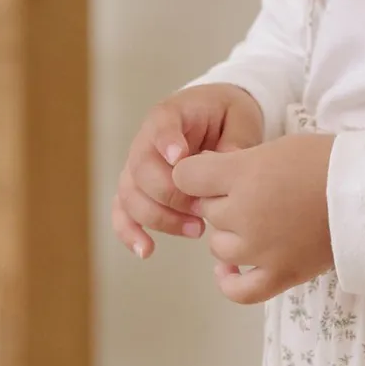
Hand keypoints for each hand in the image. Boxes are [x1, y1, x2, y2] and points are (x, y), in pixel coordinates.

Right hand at [111, 84, 264, 260]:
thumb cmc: (228, 116)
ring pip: (130, 195)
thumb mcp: (241, 118)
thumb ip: (236, 139)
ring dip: (160, 218)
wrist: (217, 119)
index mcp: (171, 115)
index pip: (161, 125)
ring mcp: (137, 168)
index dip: (166, 142)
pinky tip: (147, 250)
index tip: (180, 158)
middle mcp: (146, 141)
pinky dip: (130, 233)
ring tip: (197, 230)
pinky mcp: (138, 191)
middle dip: (171, 194)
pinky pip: (123, 212)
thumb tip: (231, 162)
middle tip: (204, 209)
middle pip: (141, 169)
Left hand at [172, 133, 335, 304]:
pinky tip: (229, 270)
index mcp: (242, 174)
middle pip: (206, 210)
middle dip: (222, 200)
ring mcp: (260, 248)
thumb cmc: (326, 161)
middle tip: (254, 192)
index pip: (186, 177)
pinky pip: (238, 290)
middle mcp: (243, 213)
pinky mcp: (280, 274)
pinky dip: (229, 281)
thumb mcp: (277, 147)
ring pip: (218, 246)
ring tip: (256, 223)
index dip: (196, 173)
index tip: (213, 172)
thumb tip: (209, 178)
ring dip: (231, 234)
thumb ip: (239, 163)